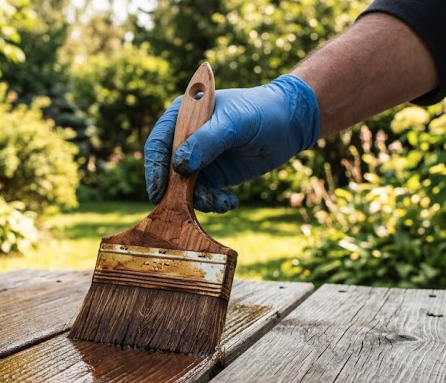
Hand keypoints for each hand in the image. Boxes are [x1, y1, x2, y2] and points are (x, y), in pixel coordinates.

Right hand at [144, 74, 319, 212]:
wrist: (290, 124)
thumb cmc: (261, 112)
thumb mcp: (234, 123)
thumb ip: (206, 142)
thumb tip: (178, 166)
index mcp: (185, 116)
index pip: (159, 142)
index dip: (155, 167)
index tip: (159, 190)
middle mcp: (186, 138)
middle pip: (168, 170)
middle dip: (178, 191)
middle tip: (187, 207)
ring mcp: (199, 158)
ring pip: (185, 187)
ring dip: (200, 200)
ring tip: (221, 202)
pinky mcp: (214, 175)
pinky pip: (204, 195)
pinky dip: (214, 202)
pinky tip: (230, 202)